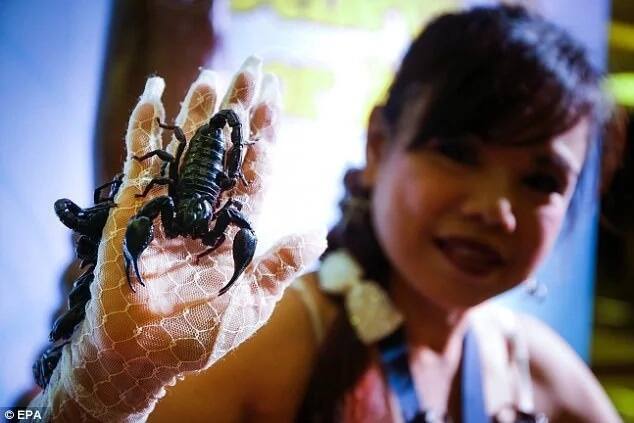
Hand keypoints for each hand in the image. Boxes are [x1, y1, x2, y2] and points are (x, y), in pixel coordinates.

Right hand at [54, 57, 325, 421]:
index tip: (277, 103)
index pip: (255, 173)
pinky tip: (157, 94)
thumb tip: (320, 234)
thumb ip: (280, 264)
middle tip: (254, 71)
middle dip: (241, 112)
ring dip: (200, 112)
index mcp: (234, 228)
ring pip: (188, 149)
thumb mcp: (252, 301)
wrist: (144, 357)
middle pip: (226, 151)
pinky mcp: (132, 208)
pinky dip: (146, 129)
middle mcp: (205, 209)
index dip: (267, 138)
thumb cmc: (199, 336)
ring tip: (215, 74)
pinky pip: (140, 162)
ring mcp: (169, 205)